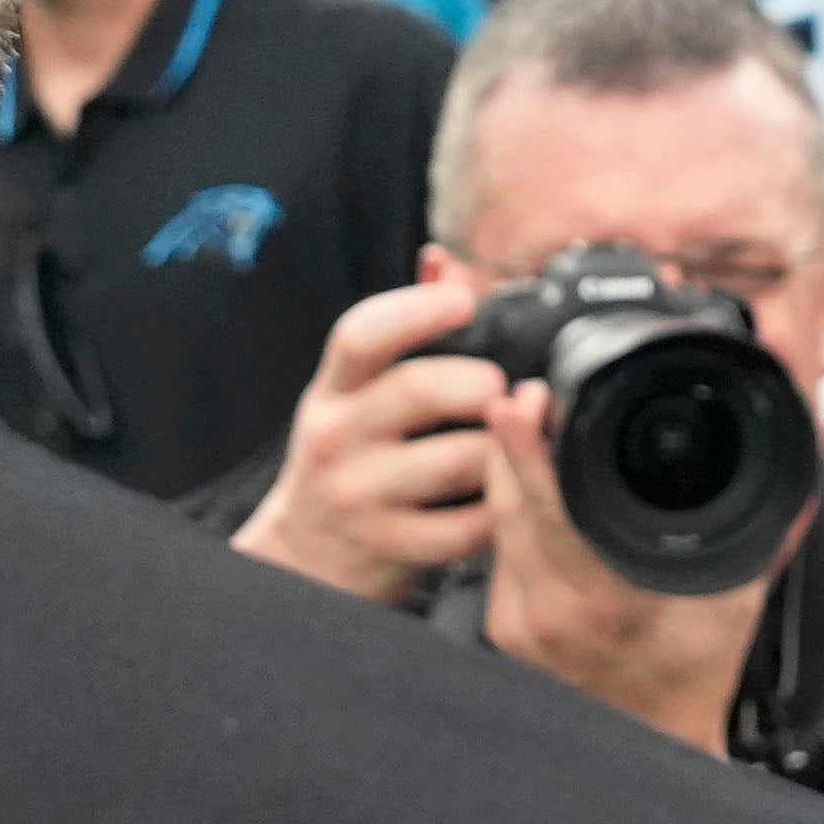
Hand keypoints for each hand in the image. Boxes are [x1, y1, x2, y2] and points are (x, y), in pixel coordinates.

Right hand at [232, 264, 499, 602]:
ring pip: (459, 460)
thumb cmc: (351, 458)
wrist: (306, 559)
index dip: (418, 310)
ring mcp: (361, 497)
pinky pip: (469, 526)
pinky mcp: (391, 549)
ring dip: (504, 448)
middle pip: (420, 389)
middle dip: (482, 382)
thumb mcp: (358, 394)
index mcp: (333, 389)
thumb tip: (445, 264)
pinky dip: (500, 510)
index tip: (466, 301)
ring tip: (517, 441)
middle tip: (506, 389)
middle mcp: (337, 438)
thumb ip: (403, 330)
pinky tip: (503, 497)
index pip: (361, 334)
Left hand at [470, 363, 782, 753]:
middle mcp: (553, 612)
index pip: (550, 506)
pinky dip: (512, 515)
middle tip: (520, 396)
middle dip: (509, 441)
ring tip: (523, 426)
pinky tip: (528, 489)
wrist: (658, 740)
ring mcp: (519, 624)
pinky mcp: (503, 630)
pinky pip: (499, 553)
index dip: (528, 447)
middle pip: (508, 502)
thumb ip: (773, 518)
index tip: (524, 398)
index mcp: (610, 599)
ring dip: (505, 472)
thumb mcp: (744, 592)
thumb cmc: (703, 667)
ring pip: (497, 523)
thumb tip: (804, 450)